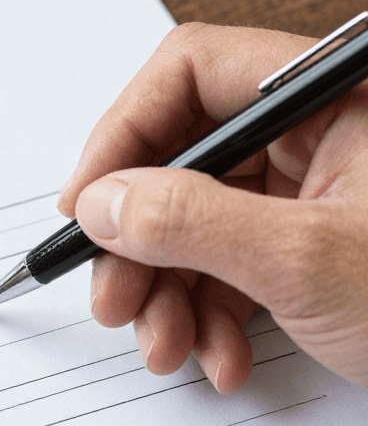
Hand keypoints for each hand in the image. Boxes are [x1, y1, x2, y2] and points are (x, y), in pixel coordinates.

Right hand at [58, 22, 367, 392]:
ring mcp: (310, 189)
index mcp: (338, 96)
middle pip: (183, 157)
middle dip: (140, 241)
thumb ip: (194, 223)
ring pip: (193, 219)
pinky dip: (207, 313)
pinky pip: (224, 262)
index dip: (124, 134)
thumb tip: (104, 202)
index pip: (193, 71)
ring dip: (166, 291)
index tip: (87, 204)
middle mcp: (319, 131)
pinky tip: (218, 354)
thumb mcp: (311, 263)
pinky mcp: (304, 240)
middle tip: (112, 297)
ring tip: (167, 345)